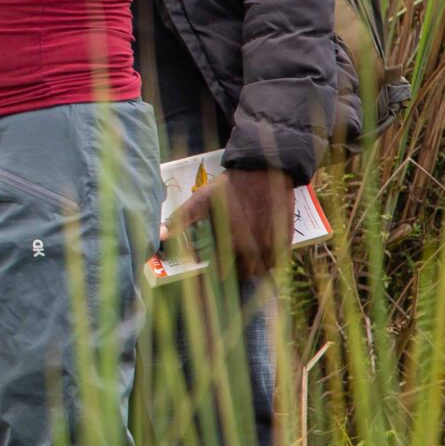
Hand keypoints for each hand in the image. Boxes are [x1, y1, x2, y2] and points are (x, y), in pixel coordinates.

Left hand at [164, 167, 296, 278]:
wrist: (263, 170)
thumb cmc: (228, 186)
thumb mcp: (200, 200)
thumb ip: (180, 220)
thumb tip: (159, 236)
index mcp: (230, 242)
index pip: (221, 273)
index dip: (215, 275)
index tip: (210, 274)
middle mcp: (252, 249)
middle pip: (243, 275)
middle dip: (235, 274)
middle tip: (228, 266)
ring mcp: (271, 245)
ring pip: (262, 271)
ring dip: (253, 270)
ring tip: (244, 262)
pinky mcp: (285, 239)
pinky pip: (278, 261)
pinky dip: (269, 262)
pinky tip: (260, 254)